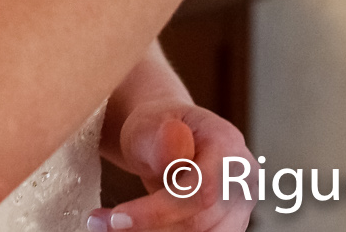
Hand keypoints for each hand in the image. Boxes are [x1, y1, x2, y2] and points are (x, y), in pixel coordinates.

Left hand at [88, 101, 252, 231]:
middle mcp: (243, 178)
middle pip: (201, 223)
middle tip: (102, 224)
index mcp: (229, 144)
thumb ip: (159, 136)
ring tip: (113, 225)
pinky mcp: (227, 226)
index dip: (159, 211)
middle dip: (148, 228)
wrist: (166, 136)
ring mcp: (240, 206)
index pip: (201, 191)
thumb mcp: (146, 123)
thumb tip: (176, 148)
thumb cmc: (155, 126)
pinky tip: (135, 228)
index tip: (115, 217)